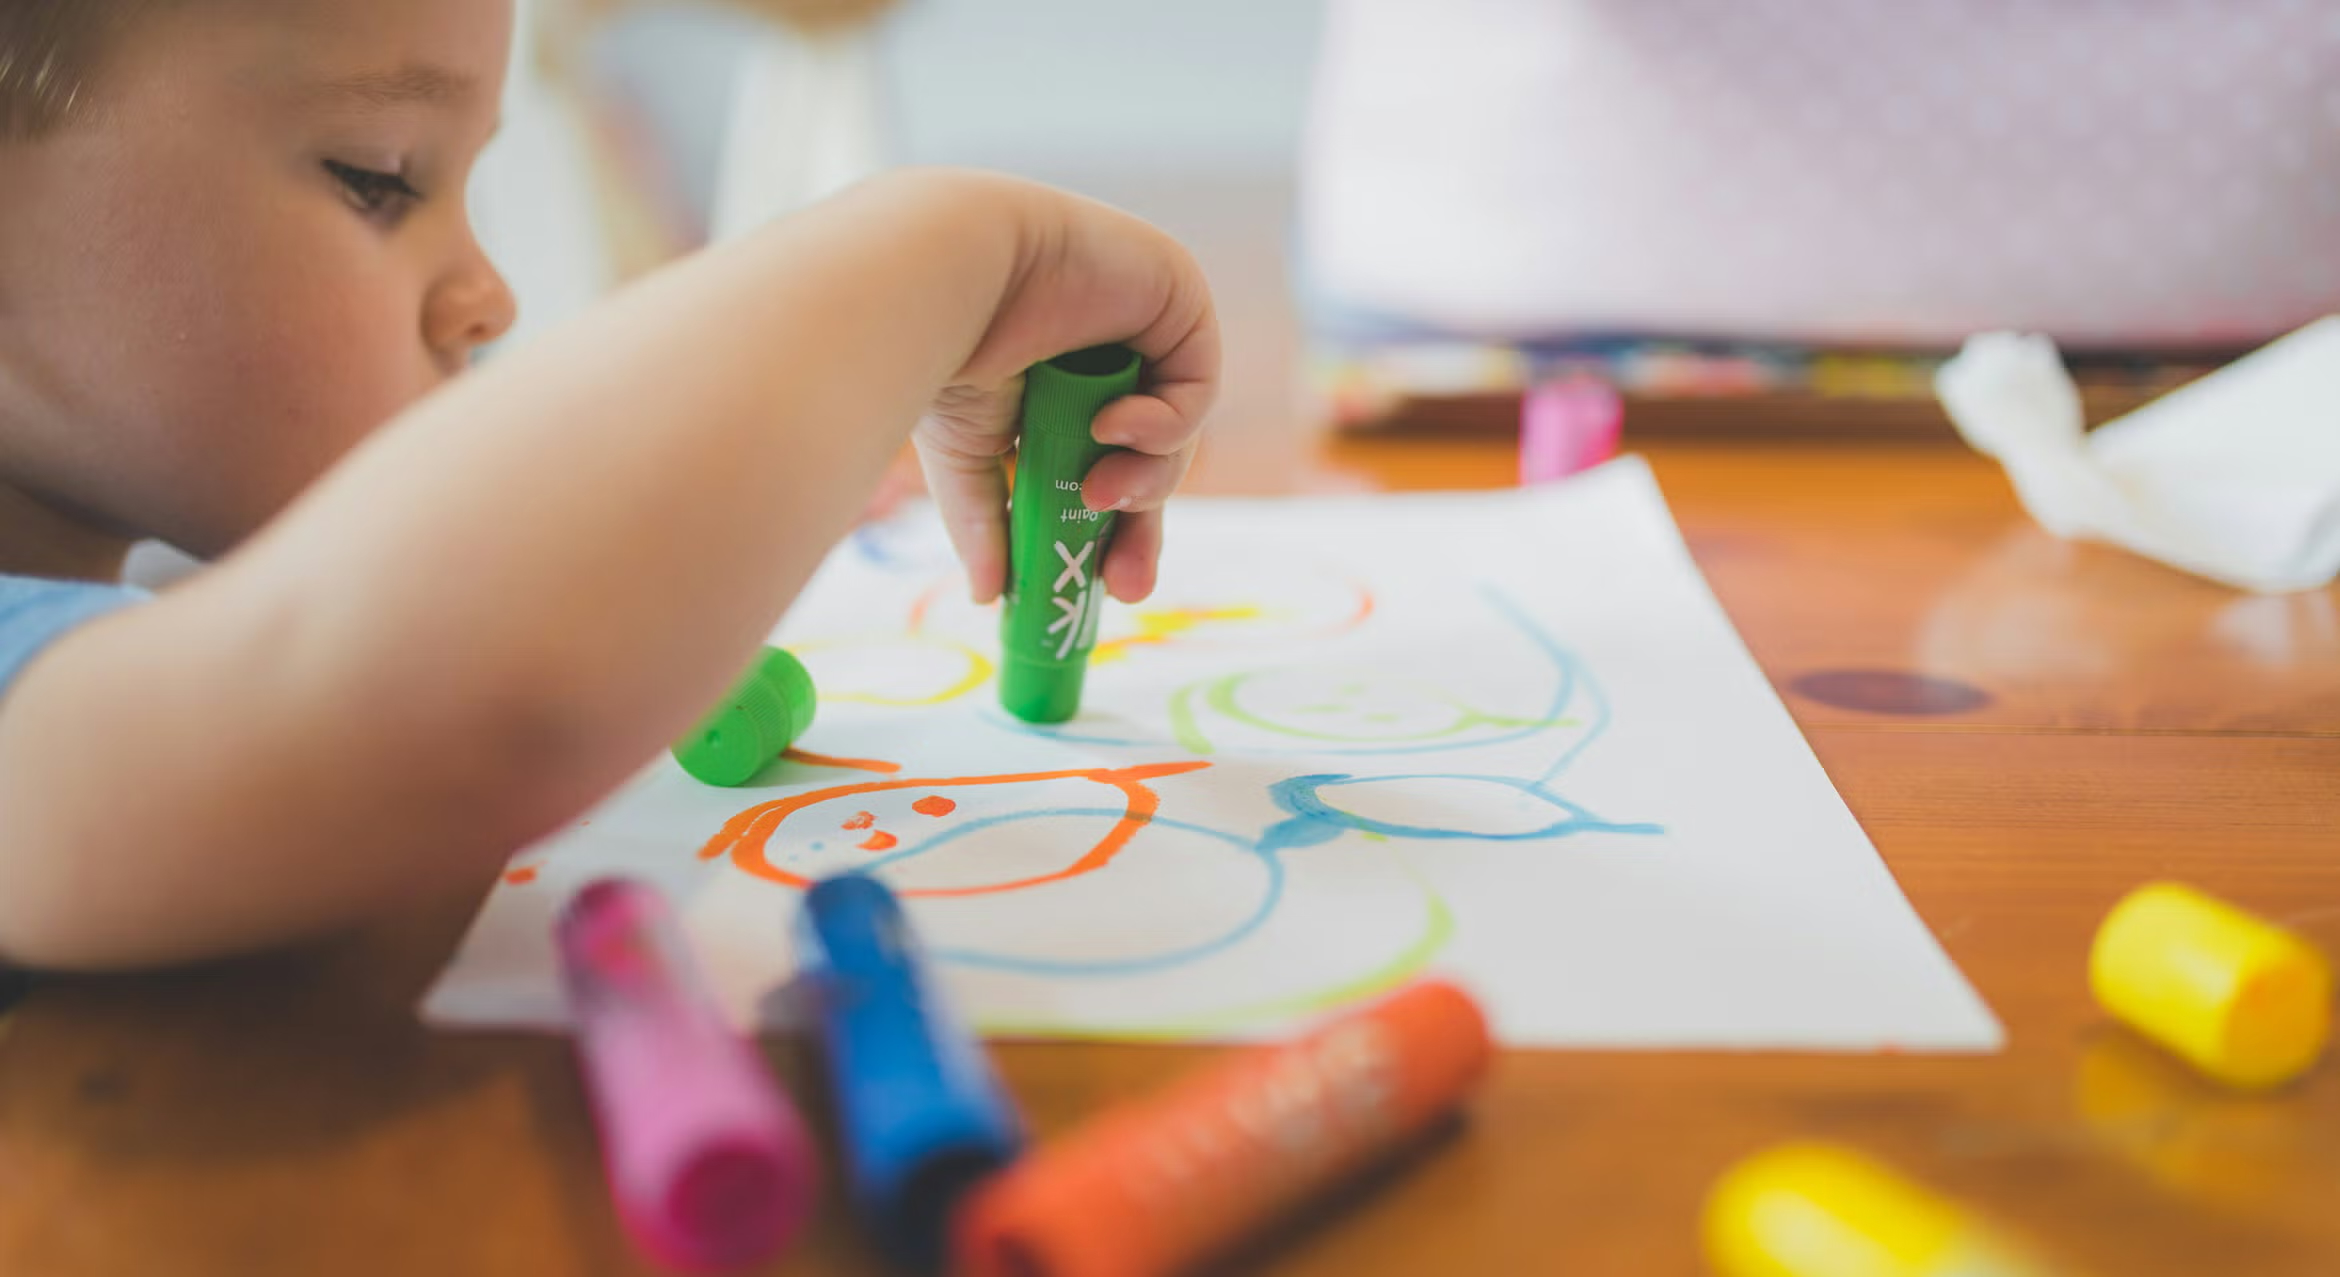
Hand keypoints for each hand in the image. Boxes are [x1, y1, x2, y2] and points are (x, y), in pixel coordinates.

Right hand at [912, 178, 1218, 604]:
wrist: (948, 272)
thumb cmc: (941, 345)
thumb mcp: (966, 456)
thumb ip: (987, 521)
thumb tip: (990, 597)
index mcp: (1057, 385)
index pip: (1103, 467)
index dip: (1112, 530)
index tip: (1104, 589)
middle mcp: (1104, 353)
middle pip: (1150, 460)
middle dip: (1141, 525)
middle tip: (1125, 584)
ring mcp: (1144, 323)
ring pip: (1176, 434)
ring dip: (1146, 478)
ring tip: (1099, 493)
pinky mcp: (1177, 298)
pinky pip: (1196, 388)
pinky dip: (1164, 423)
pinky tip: (1116, 426)